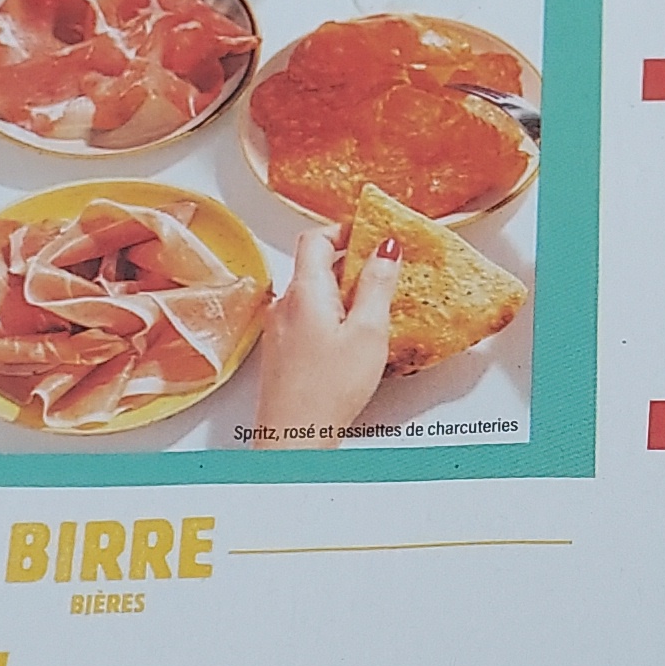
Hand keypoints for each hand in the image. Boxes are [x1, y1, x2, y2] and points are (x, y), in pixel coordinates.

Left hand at [251, 226, 397, 446]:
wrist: (294, 436)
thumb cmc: (327, 390)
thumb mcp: (368, 332)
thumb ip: (377, 285)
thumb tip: (386, 249)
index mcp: (304, 291)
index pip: (316, 237)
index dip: (344, 229)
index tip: (372, 235)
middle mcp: (285, 304)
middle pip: (314, 264)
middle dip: (349, 262)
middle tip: (382, 271)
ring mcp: (279, 327)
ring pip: (311, 292)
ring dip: (340, 291)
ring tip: (371, 309)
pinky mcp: (281, 350)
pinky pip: (305, 316)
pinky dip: (329, 314)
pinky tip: (349, 338)